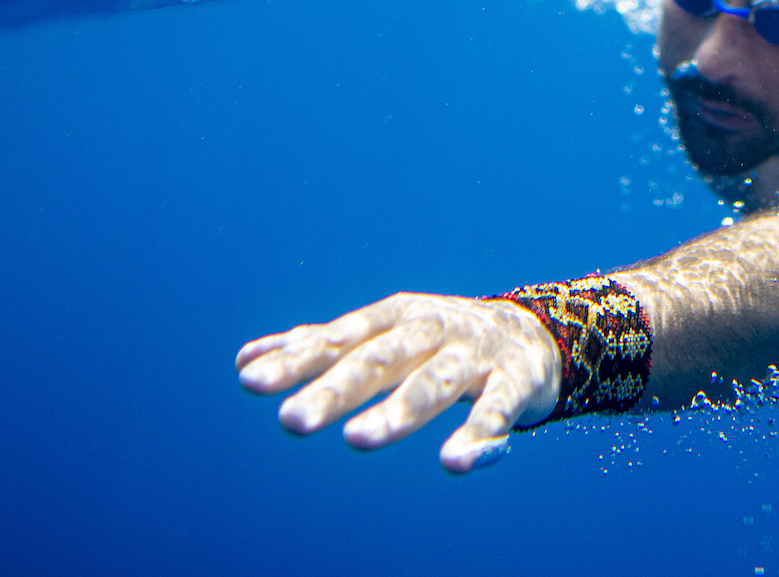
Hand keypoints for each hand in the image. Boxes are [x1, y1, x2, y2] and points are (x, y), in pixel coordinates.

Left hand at [235, 293, 560, 472]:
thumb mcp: (380, 335)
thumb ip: (318, 348)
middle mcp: (431, 329)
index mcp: (393, 317)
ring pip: (434, 381)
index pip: (338, 340)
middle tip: (292, 420)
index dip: (296, 361)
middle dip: (335, 388)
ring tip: (357, 439)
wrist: (531, 336)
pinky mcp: (513, 383)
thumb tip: (246, 360)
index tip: (251, 382)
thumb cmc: (437, 338)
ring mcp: (473, 356)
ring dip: (397, 409)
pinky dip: (477, 435)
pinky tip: (453, 462)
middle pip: (379, 359)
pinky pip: (495, 410)